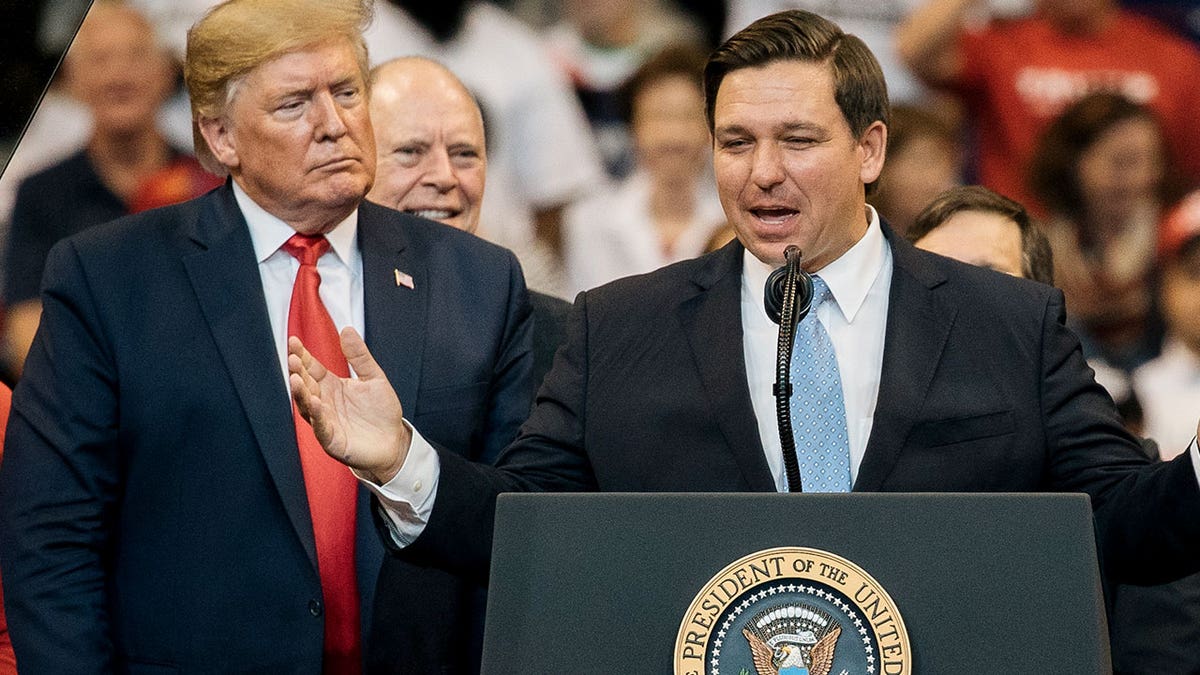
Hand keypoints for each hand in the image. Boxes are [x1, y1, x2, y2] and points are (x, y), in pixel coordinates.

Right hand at [288, 327, 410, 484]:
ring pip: (307, 406)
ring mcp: (326, 421)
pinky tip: (316, 402)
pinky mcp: (332, 440)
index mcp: (331, 386)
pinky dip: (317, 416)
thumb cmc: (381, 412)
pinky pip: (321, 427)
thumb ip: (359, 356)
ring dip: (300, 393)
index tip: (294, 340)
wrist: (394, 441)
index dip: (302, 355)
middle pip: (306, 385)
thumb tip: (346, 329)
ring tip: (296, 378)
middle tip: (293, 358)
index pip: (312, 368)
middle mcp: (324, 402)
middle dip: (298, 372)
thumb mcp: (374, 378)